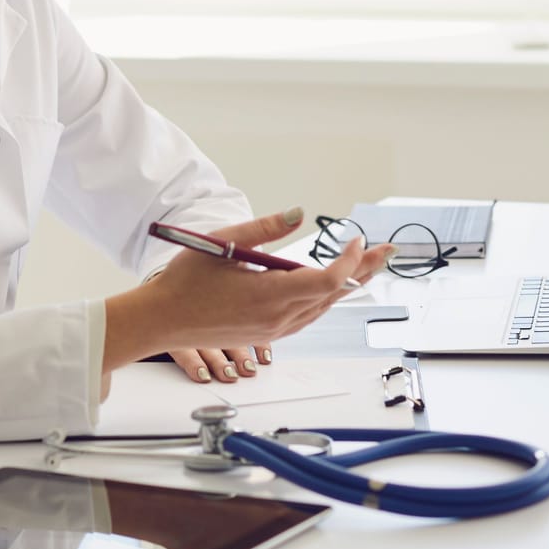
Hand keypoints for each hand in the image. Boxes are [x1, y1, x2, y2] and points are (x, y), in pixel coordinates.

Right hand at [104, 209, 393, 381]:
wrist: (161, 320)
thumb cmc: (185, 281)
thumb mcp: (223, 243)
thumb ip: (264, 229)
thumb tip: (297, 214)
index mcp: (269, 295)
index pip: (328, 279)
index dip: (350, 260)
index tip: (356, 238)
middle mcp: (277, 318)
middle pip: (334, 294)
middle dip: (363, 270)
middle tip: (387, 250)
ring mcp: (273, 330)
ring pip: (323, 308)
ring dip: (347, 285)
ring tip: (367, 264)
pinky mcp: (267, 334)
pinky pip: (307, 316)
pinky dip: (325, 298)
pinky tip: (331, 286)